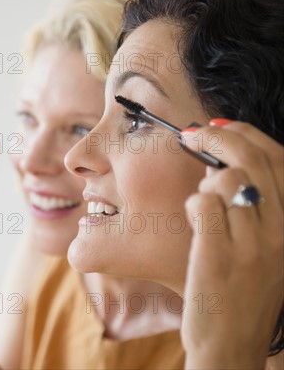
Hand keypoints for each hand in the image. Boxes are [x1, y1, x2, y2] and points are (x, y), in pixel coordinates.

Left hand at [181, 120, 283, 367]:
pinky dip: (193, 204)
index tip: (218, 125)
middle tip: (192, 136)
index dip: (246, 133)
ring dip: (206, 183)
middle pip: (251, 161)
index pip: (279, 159)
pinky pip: (203, 204)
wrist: (232, 342)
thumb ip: (256, 205)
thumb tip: (226, 159)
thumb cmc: (242, 290)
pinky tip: (195, 221)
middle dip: (217, 138)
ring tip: (203, 205)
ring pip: (227, 180)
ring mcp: (252, 245)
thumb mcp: (266, 246)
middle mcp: (282, 231)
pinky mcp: (220, 256)